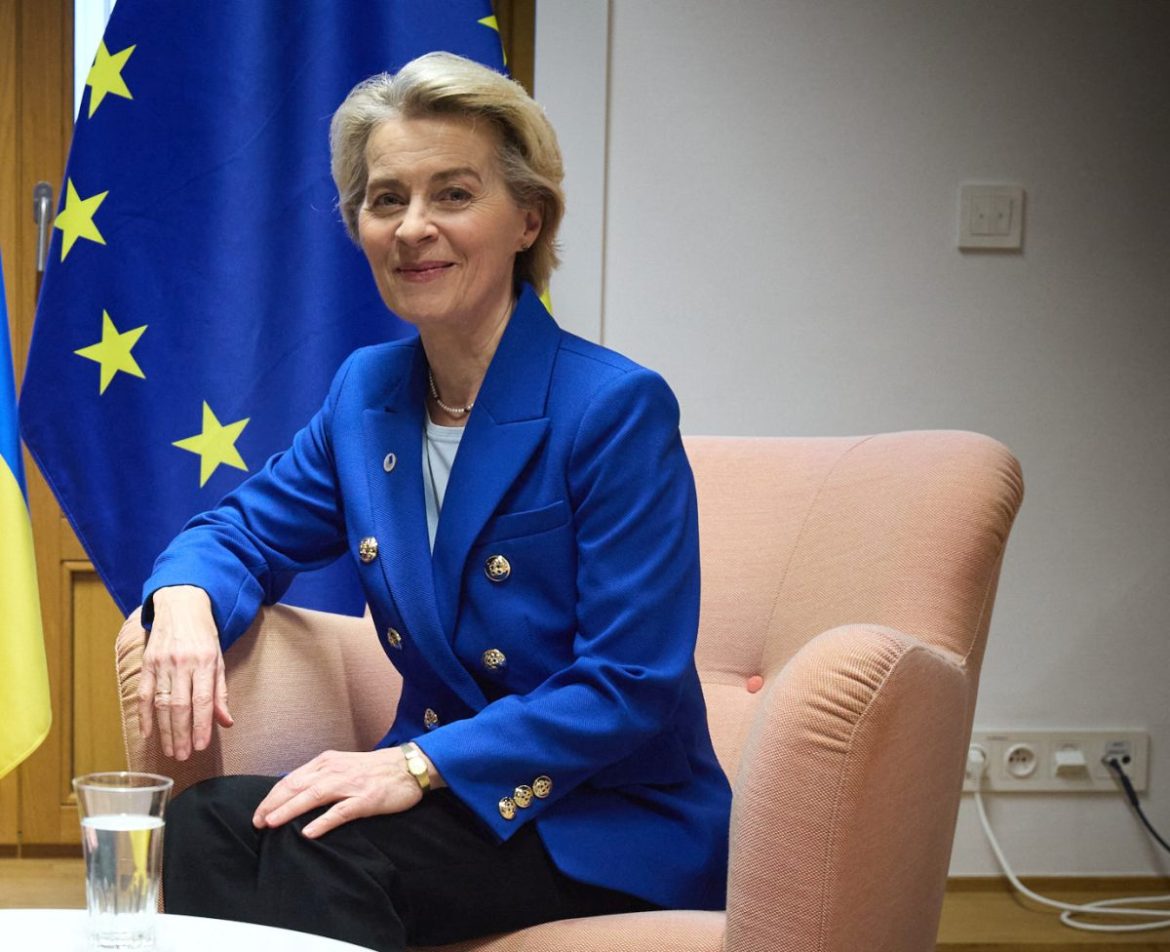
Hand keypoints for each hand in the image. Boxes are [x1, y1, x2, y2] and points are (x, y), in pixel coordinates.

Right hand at [137, 585, 233, 759]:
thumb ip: (220, 692)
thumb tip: (226, 722)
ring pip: (162, 703)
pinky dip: (144, 715)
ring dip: (165, 730)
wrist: (180, 604)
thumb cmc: (204, 635)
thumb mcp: (219, 659)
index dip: (202, 725)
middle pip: (180, 706)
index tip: (201, 746)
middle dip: (182, 734)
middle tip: (184, 756)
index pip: (203, 700)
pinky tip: (147, 733)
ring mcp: (162, 663)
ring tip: (170, 750)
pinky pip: (144, 693)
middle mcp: (183, 663)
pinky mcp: (147, 663)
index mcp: (206, 662)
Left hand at [253, 747, 443, 838]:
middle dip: (273, 804)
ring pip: (313, 796)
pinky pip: (340, 811)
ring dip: (290, 810)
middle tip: (257, 823)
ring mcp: (350, 784)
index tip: (258, 814)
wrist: (409, 766)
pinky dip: (322, 822)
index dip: (272, 797)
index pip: (291, 779)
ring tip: (272, 823)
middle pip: (296, 786)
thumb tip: (294, 793)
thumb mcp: (343, 766)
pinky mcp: (366, 799)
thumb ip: (320, 777)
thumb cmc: (375, 769)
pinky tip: (308, 832)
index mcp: (326, 762)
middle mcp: (334, 770)